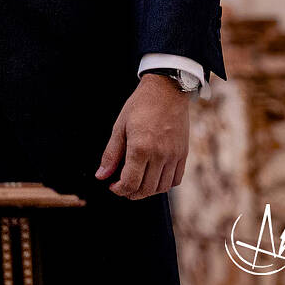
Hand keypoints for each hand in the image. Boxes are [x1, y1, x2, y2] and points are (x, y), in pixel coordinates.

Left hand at [95, 74, 189, 198]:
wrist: (167, 92)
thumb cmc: (140, 106)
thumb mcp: (119, 127)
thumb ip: (111, 154)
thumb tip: (101, 175)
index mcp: (141, 148)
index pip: (130, 183)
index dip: (119, 190)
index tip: (112, 186)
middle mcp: (160, 155)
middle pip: (146, 189)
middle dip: (131, 193)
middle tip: (121, 187)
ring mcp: (174, 156)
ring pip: (161, 188)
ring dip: (147, 191)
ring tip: (136, 183)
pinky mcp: (183, 154)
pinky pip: (176, 180)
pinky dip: (164, 184)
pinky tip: (153, 178)